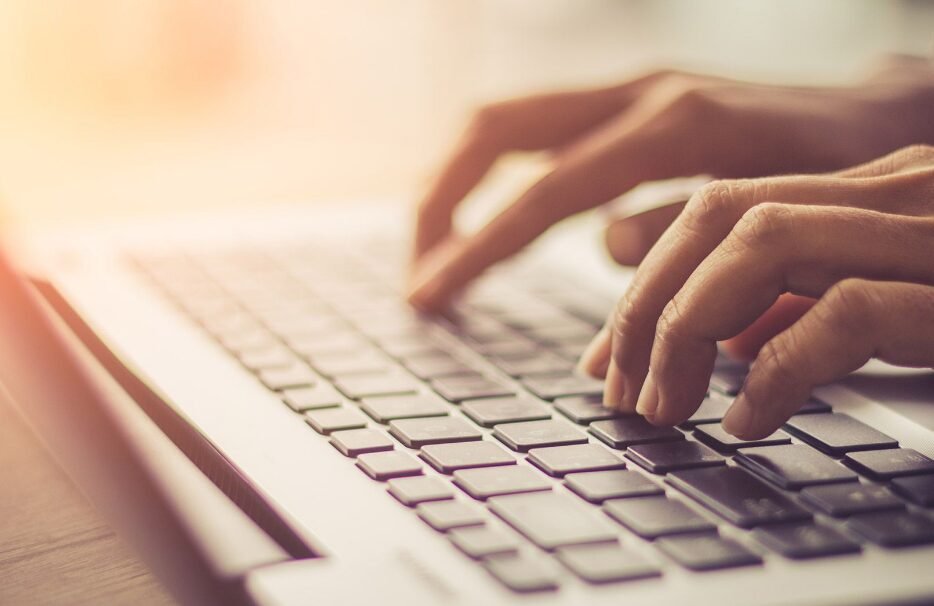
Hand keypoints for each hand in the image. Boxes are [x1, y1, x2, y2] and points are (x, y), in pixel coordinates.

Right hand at [408, 56, 933, 310]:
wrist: (886, 115)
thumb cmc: (845, 174)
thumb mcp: (781, 217)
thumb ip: (686, 232)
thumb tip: (607, 248)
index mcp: (673, 126)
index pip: (542, 191)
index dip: (478, 248)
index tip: (428, 295)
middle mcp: (638, 93)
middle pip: (495, 129)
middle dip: (439, 200)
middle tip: (418, 271)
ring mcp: (630, 90)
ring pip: (506, 120)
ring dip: (456, 183)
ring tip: (436, 251)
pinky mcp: (630, 102)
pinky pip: (538, 131)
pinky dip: (498, 177)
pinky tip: (493, 222)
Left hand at [578, 144, 933, 438]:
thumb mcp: (894, 297)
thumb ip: (807, 301)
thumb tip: (725, 339)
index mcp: (871, 191)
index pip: (722, 209)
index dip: (647, 281)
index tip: (608, 357)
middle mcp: (897, 189)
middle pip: (722, 213)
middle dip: (646, 303)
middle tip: (619, 389)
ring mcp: (930, 232)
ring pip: (762, 242)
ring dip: (688, 328)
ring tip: (666, 405)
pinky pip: (845, 311)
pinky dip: (778, 369)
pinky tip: (747, 420)